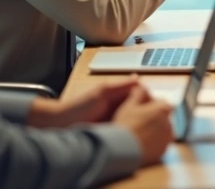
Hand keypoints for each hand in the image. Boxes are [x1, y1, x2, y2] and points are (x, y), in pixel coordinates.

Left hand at [28, 78, 143, 127]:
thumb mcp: (101, 92)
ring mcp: (116, 121)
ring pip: (135, 121)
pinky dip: (131, 133)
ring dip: (140, 124)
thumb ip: (120, 85)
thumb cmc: (77, 107)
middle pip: (141, 108)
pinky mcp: (112, 134)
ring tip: (146, 129)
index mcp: (117, 95)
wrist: (60, 126)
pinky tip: (135, 137)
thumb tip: (138, 78)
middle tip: (154, 120)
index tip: (155, 106)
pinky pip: (126, 132)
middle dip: (147, 113)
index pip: (141, 94)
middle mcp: (118, 107)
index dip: (149, 99)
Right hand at [111, 86, 173, 164]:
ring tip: (138, 134)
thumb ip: (139, 93)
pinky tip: (140, 144)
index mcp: (163, 109)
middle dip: (154, 118)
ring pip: (162, 132)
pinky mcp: (162, 152)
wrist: (122, 150)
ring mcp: (167, 139)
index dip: (152, 105)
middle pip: (163, 118)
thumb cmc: (126, 124)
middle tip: (138, 122)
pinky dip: (153, 144)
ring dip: (154, 131)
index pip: (163, 103)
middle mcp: (169, 124)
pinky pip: (159, 145)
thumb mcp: (130, 104)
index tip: (142, 109)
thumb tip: (143, 86)